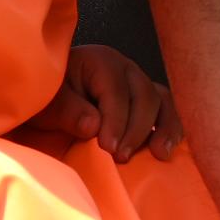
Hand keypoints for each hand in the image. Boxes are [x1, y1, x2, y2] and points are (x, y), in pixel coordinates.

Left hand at [22, 43, 173, 159]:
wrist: (51, 101)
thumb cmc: (48, 99)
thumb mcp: (48, 104)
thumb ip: (68, 111)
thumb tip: (94, 126)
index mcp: (100, 62)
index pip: (116, 91)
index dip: (115, 120)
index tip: (108, 147)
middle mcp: (126, 69)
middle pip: (144, 96)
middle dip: (136, 129)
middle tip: (121, 157)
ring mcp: (140, 83)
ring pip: (162, 102)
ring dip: (164, 128)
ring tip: (159, 154)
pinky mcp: (148, 101)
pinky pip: (168, 110)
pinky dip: (172, 129)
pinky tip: (167, 149)